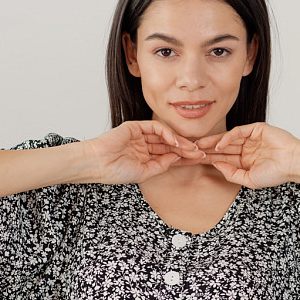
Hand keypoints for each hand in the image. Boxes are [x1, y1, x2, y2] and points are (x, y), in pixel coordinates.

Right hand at [86, 121, 203, 183]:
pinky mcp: (136, 126)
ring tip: (192, 149)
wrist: (98, 164)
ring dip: (179, 142)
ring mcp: (140, 135)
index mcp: (145, 157)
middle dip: (185, 149)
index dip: (183, 158)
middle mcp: (144, 145)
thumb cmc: (116, 171)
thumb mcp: (144, 172)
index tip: (197, 161)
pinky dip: (167, 133)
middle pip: (169, 145)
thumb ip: (161, 165)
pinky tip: (175, 141)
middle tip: (200, 153)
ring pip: (165, 136)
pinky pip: (155, 127)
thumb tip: (177, 159)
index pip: (168, 155)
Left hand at [195, 123, 299, 188]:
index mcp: (244, 161)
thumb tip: (216, 165)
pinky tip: (218, 144)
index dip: (207, 160)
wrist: (293, 163)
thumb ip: (232, 174)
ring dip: (213, 142)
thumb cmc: (276, 174)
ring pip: (227, 139)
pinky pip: (239, 131)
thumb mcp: (249, 180)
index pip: (221, 159)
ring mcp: (250, 138)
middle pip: (221, 148)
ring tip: (198, 145)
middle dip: (205, 150)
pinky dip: (228, 137)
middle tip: (190, 151)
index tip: (192, 162)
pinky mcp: (256, 129)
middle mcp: (245, 149)